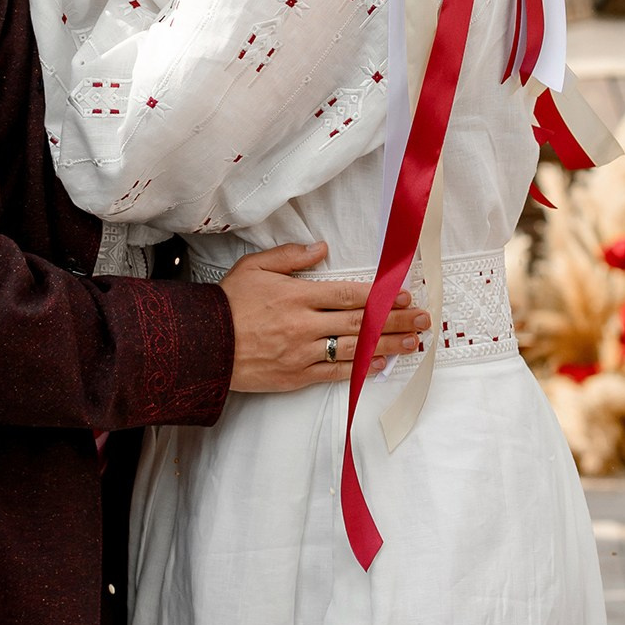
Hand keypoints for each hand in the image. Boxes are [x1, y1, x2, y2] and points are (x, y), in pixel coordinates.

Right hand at [222, 243, 429, 397]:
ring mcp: (301, 353)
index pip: (349, 295)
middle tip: (424, 320)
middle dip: (396, 321)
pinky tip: (380, 364)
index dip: (381, 296)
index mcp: (296, 295)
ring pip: (354, 348)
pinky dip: (360, 368)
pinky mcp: (295, 376)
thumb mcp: (253, 267)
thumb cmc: (227, 303)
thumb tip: (321, 248)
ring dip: (388, 345)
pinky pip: (335, 373)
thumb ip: (289, 257)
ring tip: (413, 343)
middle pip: (360, 322)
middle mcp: (303, 325)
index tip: (405, 296)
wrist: (201, 345)